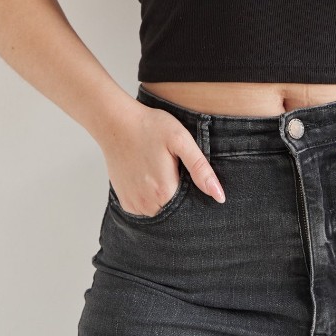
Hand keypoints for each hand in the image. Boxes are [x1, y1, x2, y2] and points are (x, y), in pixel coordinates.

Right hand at [99, 100, 225, 211]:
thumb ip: (200, 169)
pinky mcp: (125, 202)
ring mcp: (135, 205)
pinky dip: (152, 200)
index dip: (196, 195)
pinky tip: (151, 179)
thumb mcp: (181, 140)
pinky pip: (145, 210)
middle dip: (182, 198)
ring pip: (161, 212)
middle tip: (176, 170)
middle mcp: (148, 204)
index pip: (191, 208)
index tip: (192, 178)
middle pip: (176, 211)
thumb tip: (219, 195)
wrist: (116, 122)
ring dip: (166, 199)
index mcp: (165, 191)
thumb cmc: (150, 127)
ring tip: (163, 173)